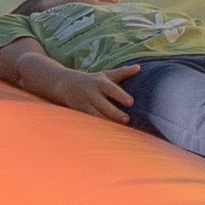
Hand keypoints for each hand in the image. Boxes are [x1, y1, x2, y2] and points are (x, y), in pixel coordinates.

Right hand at [3, 50, 131, 120]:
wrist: (64, 84)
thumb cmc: (91, 80)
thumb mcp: (105, 75)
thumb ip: (122, 72)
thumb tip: (139, 67)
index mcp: (99, 83)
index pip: (111, 89)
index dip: (121, 95)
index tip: (131, 102)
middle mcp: (91, 94)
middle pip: (104, 105)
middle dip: (114, 113)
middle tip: (127, 120)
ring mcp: (83, 105)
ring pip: (95, 116)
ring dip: (106, 123)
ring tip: (119, 131)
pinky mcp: (78, 114)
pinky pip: (89, 122)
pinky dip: (97, 128)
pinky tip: (107, 136)